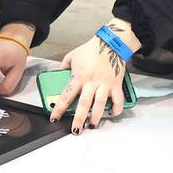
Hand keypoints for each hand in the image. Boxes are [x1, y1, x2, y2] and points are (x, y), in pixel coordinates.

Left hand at [50, 19, 140, 133]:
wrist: (110, 42)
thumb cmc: (91, 49)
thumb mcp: (72, 56)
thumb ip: (64, 66)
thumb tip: (59, 74)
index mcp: (79, 76)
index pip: (66, 96)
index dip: (59, 109)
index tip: (55, 118)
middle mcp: (91, 82)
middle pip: (84, 104)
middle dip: (78, 119)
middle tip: (75, 130)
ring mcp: (105, 84)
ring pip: (100, 104)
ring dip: (96, 117)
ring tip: (93, 125)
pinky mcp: (116, 84)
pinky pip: (118, 99)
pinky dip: (117, 108)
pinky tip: (113, 114)